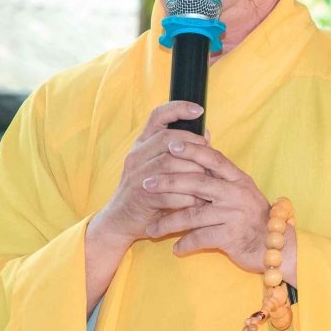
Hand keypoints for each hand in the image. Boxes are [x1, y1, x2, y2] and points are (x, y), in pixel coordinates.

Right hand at [92, 100, 214, 248]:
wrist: (121, 221)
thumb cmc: (148, 192)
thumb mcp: (161, 168)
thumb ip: (181, 152)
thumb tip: (206, 135)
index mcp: (142, 144)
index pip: (157, 116)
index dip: (178, 109)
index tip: (199, 109)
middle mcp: (136, 156)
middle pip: (168, 139)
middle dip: (194, 147)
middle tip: (210, 160)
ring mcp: (136, 176)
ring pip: (169, 164)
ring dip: (194, 172)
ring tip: (208, 182)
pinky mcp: (141, 197)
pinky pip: (169, 193)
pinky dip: (188, 197)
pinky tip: (199, 201)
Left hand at [145, 135, 275, 272]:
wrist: (274, 246)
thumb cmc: (251, 216)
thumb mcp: (241, 190)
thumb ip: (221, 173)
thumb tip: (203, 145)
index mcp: (238, 178)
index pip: (213, 158)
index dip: (192, 150)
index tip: (170, 144)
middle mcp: (236, 193)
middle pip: (197, 183)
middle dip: (169, 182)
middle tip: (145, 184)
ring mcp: (234, 215)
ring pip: (193, 215)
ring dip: (169, 222)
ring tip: (151, 229)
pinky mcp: (231, 237)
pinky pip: (201, 238)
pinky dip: (185, 244)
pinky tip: (175, 248)